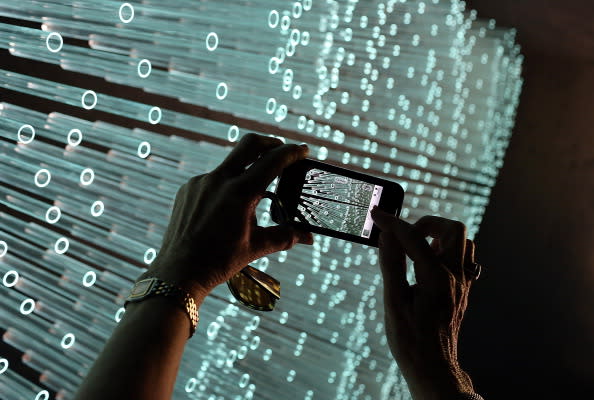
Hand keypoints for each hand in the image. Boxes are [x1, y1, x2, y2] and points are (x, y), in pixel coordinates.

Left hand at [142, 133, 312, 301]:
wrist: (179, 272)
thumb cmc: (219, 261)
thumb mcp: (256, 247)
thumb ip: (285, 236)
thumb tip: (308, 236)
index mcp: (240, 193)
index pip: (272, 161)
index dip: (292, 152)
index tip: (304, 150)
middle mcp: (219, 181)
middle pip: (249, 144)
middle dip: (270, 142)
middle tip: (282, 149)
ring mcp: (200, 183)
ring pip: (230, 164)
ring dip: (246, 169)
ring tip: (255, 192)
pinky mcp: (188, 189)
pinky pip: (213, 179)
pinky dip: (226, 185)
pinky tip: (228, 206)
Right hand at [371, 208, 476, 399]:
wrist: (434, 367)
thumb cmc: (411, 340)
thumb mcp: (393, 302)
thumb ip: (391, 264)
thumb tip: (386, 236)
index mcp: (435, 278)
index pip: (413, 238)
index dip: (392, 223)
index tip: (376, 214)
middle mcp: (455, 277)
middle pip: (454, 229)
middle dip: (427, 223)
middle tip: (406, 233)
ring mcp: (463, 283)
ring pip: (464, 242)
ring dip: (441, 236)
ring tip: (418, 246)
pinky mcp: (464, 290)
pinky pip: (465, 259)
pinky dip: (448, 251)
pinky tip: (430, 261)